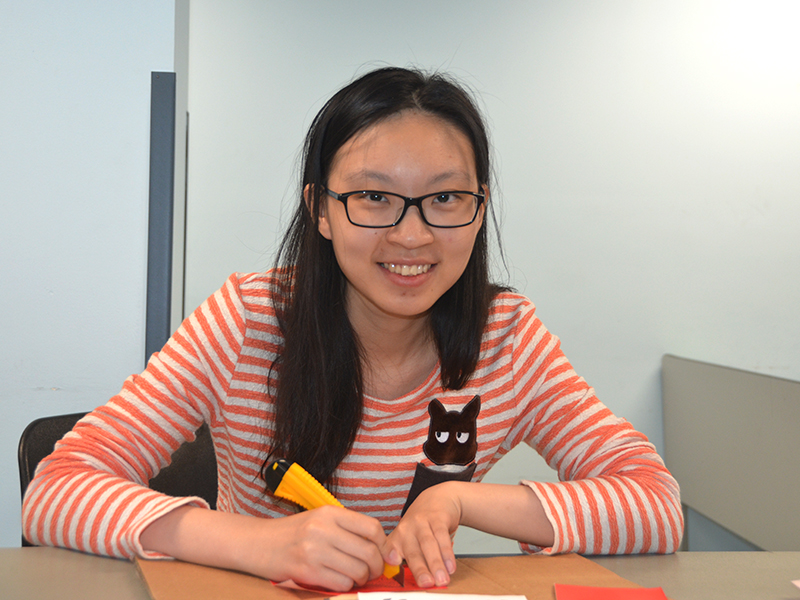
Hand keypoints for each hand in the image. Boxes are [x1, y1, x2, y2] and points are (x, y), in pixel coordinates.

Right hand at [258, 505, 386, 590]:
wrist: (258, 543)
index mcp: (330, 513)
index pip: (371, 528)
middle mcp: (323, 529)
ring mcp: (314, 550)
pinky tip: (339, 580)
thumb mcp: (320, 520)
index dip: (384, 544)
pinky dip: (346, 585)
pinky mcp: (307, 571)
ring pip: (357, 570)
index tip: (385, 554)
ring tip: (356, 576)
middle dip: (376, 566)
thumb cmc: (293, 533)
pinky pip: (342, 583)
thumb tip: (382, 549)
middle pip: (368, 551)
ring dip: (362, 578)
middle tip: (373, 571)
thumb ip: (348, 530)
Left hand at [383, 481, 461, 587]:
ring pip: (428, 544)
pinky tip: (451, 566)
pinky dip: (447, 552)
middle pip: (412, 551)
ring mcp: (421, 521)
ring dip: (436, 563)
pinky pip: (442, 536)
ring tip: (442, 579)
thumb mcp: (410, 539)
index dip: (390, 561)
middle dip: (419, 569)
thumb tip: (416, 583)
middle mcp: (406, 529)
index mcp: (396, 538)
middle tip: (426, 584)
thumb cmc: (421, 526)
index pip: (391, 553)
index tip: (395, 573)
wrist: (438, 499)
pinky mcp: (437, 517)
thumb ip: (410, 560)